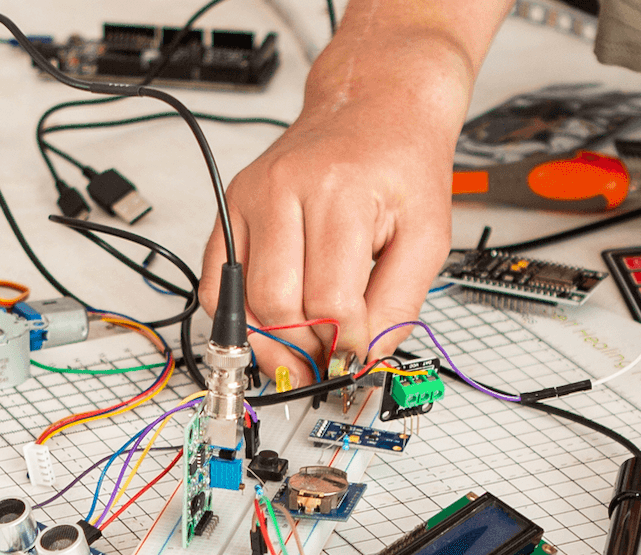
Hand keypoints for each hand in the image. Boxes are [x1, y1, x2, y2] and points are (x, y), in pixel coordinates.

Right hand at [202, 101, 457, 369]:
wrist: (374, 108)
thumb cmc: (401, 165)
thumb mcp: (427, 237)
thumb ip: (399, 304)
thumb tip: (365, 358)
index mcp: (339, 193)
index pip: (330, 301)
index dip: (346, 343)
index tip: (359, 356)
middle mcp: (285, 190)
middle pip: (281, 307)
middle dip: (308, 349)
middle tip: (331, 360)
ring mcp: (250, 197)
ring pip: (244, 301)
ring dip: (273, 342)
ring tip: (304, 353)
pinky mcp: (231, 206)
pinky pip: (214, 282)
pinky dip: (237, 318)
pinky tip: (269, 328)